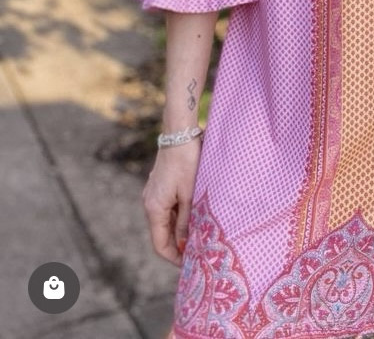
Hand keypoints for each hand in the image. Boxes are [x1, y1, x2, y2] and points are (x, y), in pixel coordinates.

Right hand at [142, 140, 201, 265]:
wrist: (180, 134)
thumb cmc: (187, 163)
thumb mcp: (190, 195)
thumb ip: (186, 221)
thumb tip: (185, 244)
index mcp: (154, 208)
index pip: (160, 244)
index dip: (174, 257)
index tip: (189, 265)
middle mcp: (149, 203)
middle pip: (162, 234)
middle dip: (178, 246)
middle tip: (197, 254)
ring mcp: (153, 194)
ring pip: (165, 222)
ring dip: (179, 232)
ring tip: (198, 238)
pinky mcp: (159, 186)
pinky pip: (167, 210)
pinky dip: (178, 218)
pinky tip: (193, 218)